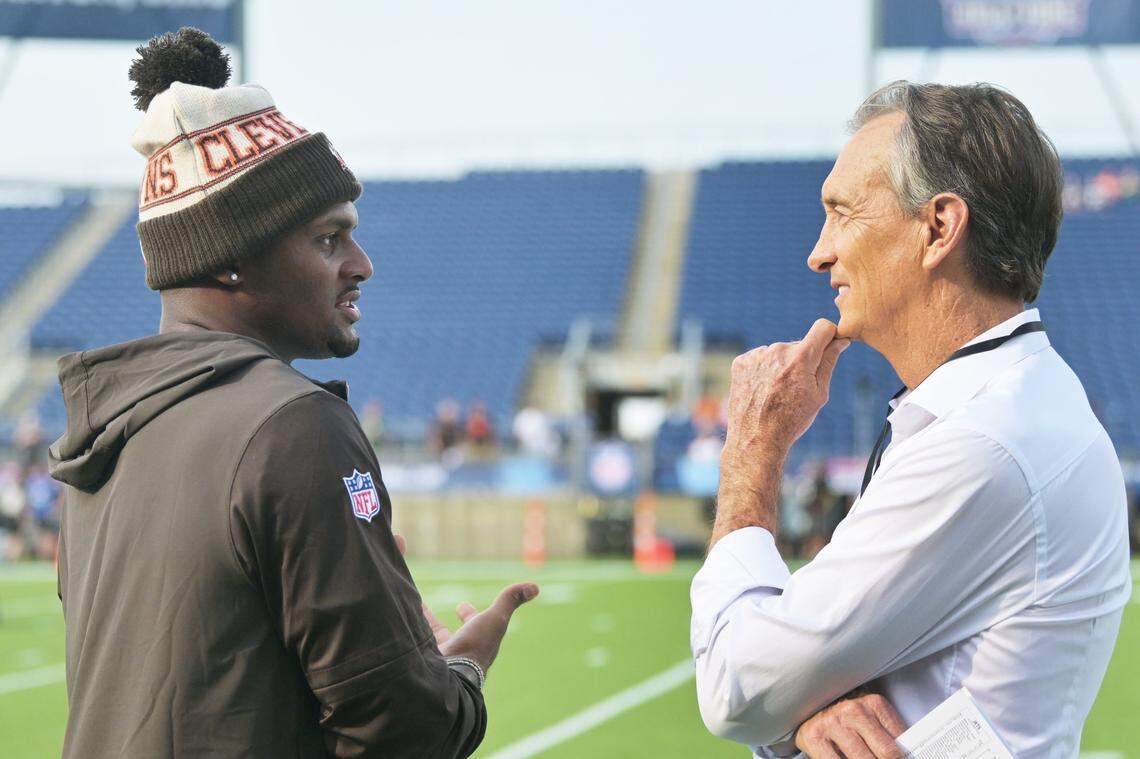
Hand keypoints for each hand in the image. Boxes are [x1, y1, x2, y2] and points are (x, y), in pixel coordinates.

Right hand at [394, 533, 538, 671]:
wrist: (446, 677)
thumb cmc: (474, 648)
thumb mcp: (494, 619)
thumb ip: (509, 600)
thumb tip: (535, 586)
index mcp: (471, 642)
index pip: (470, 624)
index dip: (468, 613)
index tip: (461, 605)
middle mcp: (452, 651)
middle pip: (442, 632)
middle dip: (433, 620)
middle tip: (421, 606)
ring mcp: (432, 658)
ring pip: (421, 635)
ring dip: (413, 622)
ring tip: (399, 608)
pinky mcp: (413, 658)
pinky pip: (406, 638)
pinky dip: (399, 626)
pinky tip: (387, 618)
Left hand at [722, 318, 848, 468]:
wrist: (756, 438)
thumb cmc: (793, 419)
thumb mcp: (819, 394)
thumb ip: (829, 362)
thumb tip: (841, 340)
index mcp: (801, 358)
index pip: (823, 327)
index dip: (829, 336)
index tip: (828, 346)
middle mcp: (777, 351)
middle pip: (799, 345)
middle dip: (802, 360)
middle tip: (795, 388)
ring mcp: (757, 355)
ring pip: (778, 352)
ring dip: (781, 365)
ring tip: (776, 392)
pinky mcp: (741, 362)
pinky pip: (760, 358)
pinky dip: (763, 370)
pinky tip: (762, 390)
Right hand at [795, 691, 904, 758]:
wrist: (813, 711)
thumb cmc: (848, 721)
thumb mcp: (873, 722)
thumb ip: (890, 736)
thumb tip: (908, 755)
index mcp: (874, 704)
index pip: (900, 742)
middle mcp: (853, 710)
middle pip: (886, 753)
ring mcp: (833, 723)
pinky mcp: (814, 736)